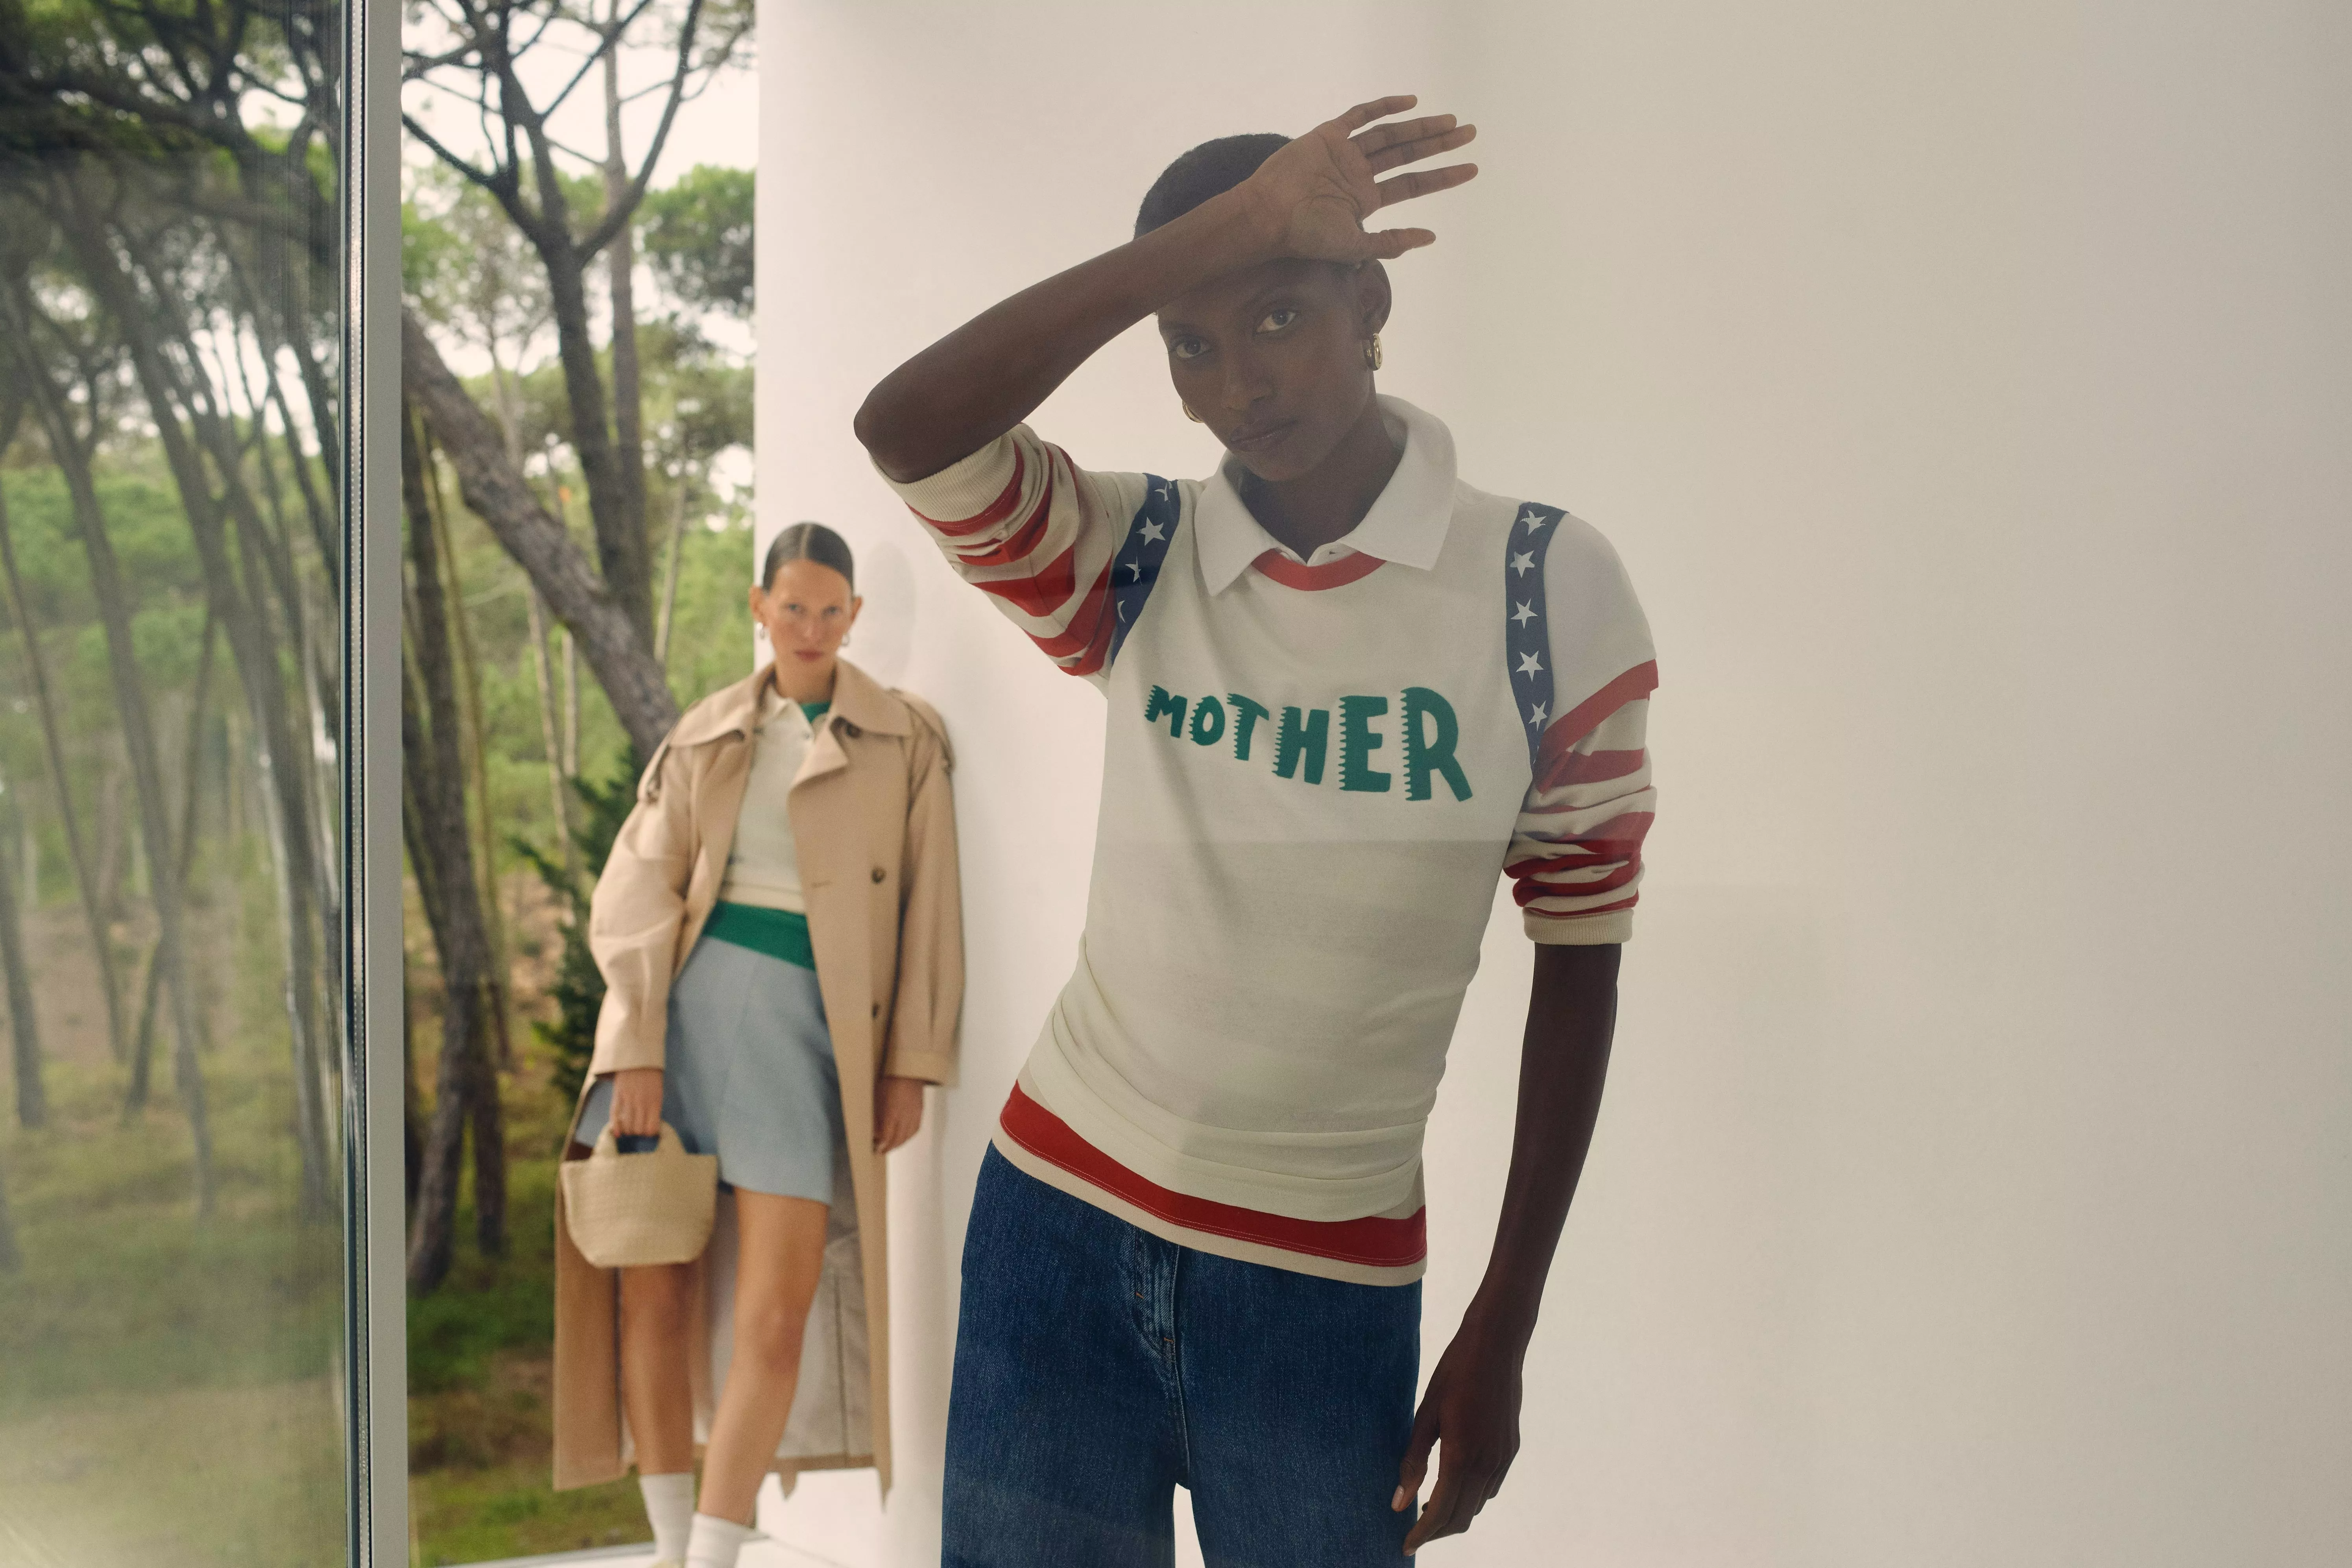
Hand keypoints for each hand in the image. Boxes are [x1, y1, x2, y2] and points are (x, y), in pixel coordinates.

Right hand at [608, 1068, 664, 1137]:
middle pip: (638, 1130)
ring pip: (627, 1126)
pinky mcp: (617, 1096)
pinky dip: (615, 1127)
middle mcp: (642, 1103)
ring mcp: (629, 1100)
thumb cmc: (651, 1074)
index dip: (649, 1133)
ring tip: (629, 1127)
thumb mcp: (658, 1090)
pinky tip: (617, 1133)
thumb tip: (650, 1125)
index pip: (651, 1129)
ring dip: (628, 1130)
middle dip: (638, 1133)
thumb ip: (654, 1107)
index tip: (648, 1131)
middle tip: (638, 1128)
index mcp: (655, 1102)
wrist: (638, 1056)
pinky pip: (614, 1116)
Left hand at [874, 1074, 924, 1153]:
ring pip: (907, 1136)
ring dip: (899, 1144)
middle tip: (881, 1151)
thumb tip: (875, 1130)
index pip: (887, 1136)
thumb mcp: (878, 1097)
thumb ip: (877, 1116)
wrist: (909, 1070)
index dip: (881, 1145)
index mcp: (893, 1113)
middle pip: (898, 1139)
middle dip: (889, 1147)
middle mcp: (905, 1117)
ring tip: (891, 1146)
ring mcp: (914, 1114)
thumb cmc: (890, 1080)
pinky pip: (915, 1129)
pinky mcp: (920, 1111)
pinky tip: (904, 1137)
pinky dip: (908, 1136)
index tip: (875, 1148)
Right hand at [1240, 95, 1478, 265]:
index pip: (1413, 183)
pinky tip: (1411, 102)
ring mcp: (1345, 153)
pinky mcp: (1328, 136)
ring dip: (1420, 127)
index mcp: (1366, 199)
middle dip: (1440, 144)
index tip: (1471, 169)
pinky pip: (1359, 116)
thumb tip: (1431, 237)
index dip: (1443, 176)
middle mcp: (1359, 174)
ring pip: (1391, 135)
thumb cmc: (1306, 236)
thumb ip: (1391, 242)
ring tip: (1451, 122)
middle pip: (1408, 154)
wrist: (1268, 216)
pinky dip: (1383, 107)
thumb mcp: (1355, 246)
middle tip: (1471, 134)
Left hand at [1394, 1304, 1525, 1551]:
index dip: (1422, 1534)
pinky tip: (1454, 1484)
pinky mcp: (1510, 1449)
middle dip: (1436, 1531)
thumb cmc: (1454, 1373)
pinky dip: (1471, 1497)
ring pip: (1477, 1505)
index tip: (1404, 1546)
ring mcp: (1502, 1458)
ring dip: (1454, 1515)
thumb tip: (1399, 1503)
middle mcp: (1486, 1464)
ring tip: (1428, 1508)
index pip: (1441, 1513)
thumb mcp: (1425, 1415)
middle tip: (1414, 1531)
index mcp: (1461, 1456)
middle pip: (1461, 1517)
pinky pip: (1490, 1488)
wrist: (1496, 1345)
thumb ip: (1413, 1462)